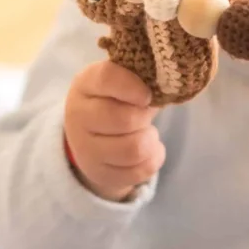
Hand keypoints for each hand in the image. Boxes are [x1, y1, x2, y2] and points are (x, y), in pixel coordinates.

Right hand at [64, 61, 164, 201]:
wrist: (90, 132)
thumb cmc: (115, 97)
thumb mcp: (121, 78)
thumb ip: (141, 75)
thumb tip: (170, 83)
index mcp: (86, 84)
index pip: (107, 78)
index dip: (133, 86)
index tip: (147, 94)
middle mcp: (79, 117)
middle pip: (124, 119)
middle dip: (145, 116)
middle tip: (146, 112)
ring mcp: (86, 149)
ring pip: (134, 149)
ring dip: (150, 139)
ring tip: (148, 131)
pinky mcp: (100, 173)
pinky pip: (139, 171)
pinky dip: (153, 158)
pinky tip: (149, 148)